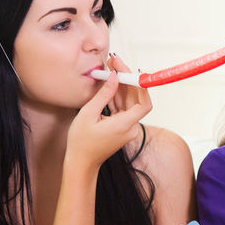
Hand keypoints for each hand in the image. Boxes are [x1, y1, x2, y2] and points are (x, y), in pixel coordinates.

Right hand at [65, 55, 152, 177]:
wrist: (81, 162)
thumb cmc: (81, 142)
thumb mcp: (88, 114)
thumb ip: (104, 94)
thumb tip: (114, 76)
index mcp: (124, 125)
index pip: (144, 104)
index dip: (142, 86)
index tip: (133, 71)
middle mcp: (130, 127)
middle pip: (136, 98)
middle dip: (127, 79)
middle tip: (115, 62)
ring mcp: (128, 128)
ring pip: (129, 101)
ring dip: (122, 85)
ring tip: (111, 67)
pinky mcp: (122, 127)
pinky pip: (123, 107)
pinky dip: (118, 95)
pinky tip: (110, 84)